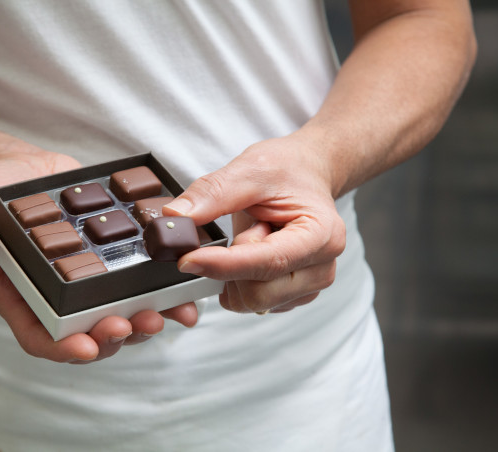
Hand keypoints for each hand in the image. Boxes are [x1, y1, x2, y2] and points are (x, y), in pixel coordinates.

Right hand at [0, 144, 196, 362]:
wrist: (21, 171)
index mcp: (21, 293)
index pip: (40, 335)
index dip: (63, 347)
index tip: (87, 346)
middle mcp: (57, 295)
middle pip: (87, 333)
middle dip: (114, 336)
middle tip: (134, 325)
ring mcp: (88, 280)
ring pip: (120, 315)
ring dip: (145, 321)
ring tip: (167, 314)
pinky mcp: (113, 260)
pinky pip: (139, 284)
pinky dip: (162, 293)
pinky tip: (183, 293)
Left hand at [163, 133, 345, 313]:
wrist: (306, 174)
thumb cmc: (286, 170)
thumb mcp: (248, 169)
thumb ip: (212, 194)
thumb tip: (175, 217)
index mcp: (321, 235)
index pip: (267, 263)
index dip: (222, 265)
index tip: (186, 259)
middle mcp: (322, 267)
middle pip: (257, 294)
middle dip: (231, 267)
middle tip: (243, 231)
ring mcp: (310, 286)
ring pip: (251, 302)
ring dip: (236, 274)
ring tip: (254, 237)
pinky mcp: (294, 295)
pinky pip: (251, 302)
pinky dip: (240, 281)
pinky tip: (255, 252)